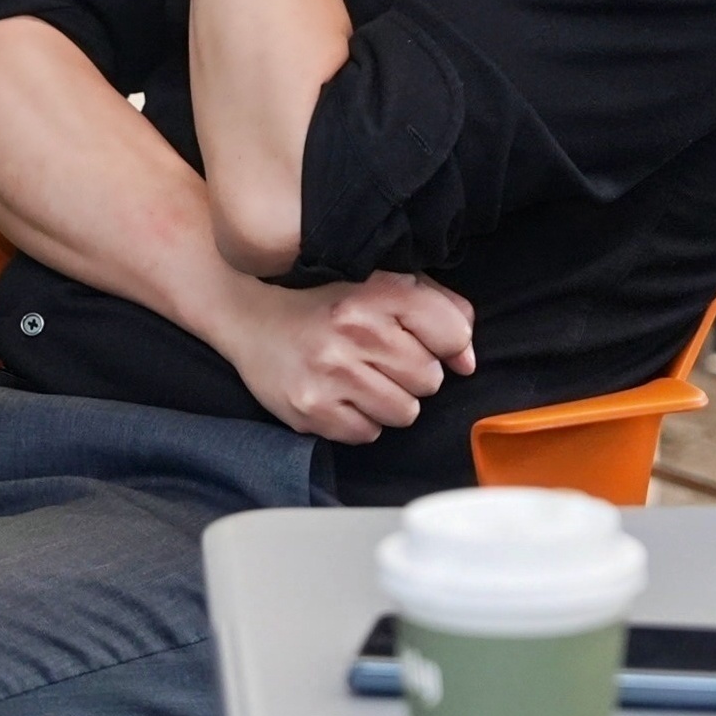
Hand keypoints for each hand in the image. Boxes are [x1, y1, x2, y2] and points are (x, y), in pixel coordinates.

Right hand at [215, 271, 477, 444]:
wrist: (248, 310)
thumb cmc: (326, 297)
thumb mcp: (384, 282)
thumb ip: (439, 310)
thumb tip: (467, 362)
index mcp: (379, 291)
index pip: (453, 333)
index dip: (446, 342)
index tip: (422, 339)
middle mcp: (355, 330)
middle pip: (430, 379)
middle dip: (412, 372)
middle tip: (379, 357)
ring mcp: (330, 372)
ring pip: (404, 413)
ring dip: (388, 400)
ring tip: (359, 376)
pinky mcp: (310, 408)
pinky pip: (367, 434)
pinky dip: (358, 420)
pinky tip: (338, 393)